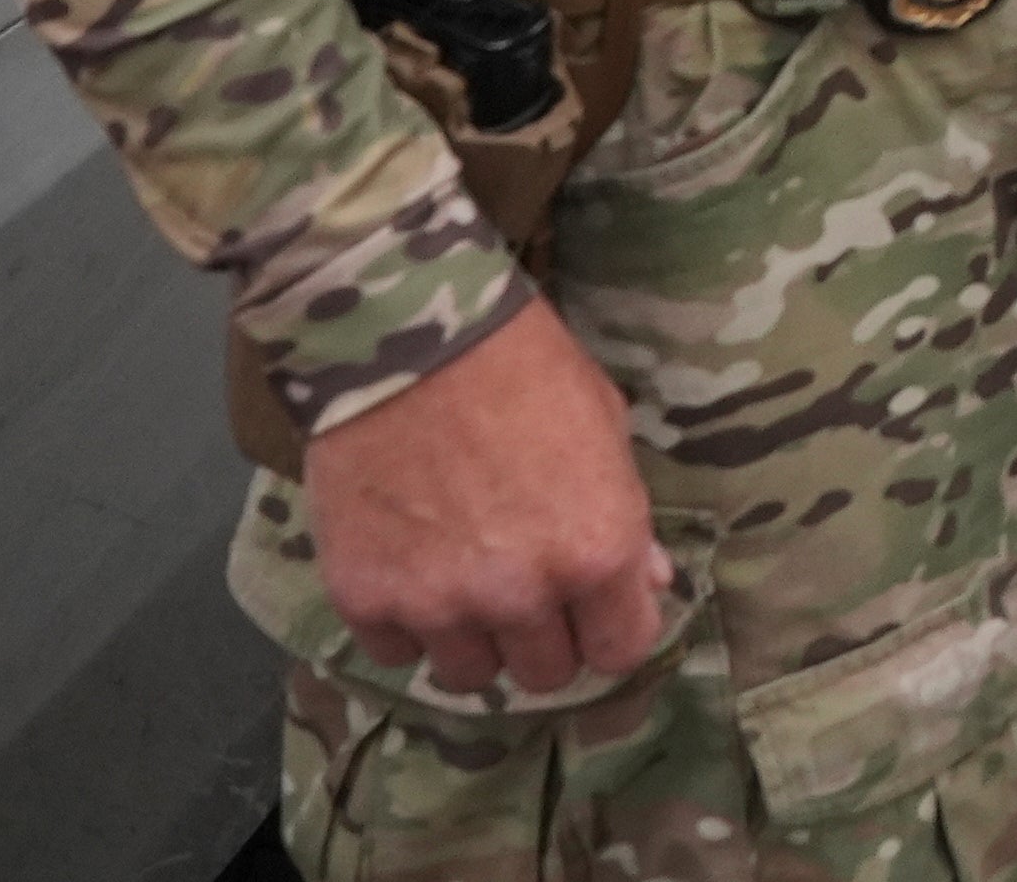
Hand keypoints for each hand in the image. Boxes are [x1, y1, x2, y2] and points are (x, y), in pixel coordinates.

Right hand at [302, 299, 670, 700]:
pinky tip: (410, 571)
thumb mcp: (605, 430)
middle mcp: (522, 595)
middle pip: (545, 675)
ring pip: (469, 676)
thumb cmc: (526, 370)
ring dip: (475, 639)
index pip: (620, 650)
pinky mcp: (365, 600)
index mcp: (597, 554)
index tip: (595, 609)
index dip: (610, 629)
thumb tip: (650, 579)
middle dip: (545, 638)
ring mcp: (438, 605)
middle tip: (526, 589)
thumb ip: (627, 518)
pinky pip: (394, 654)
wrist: (408, 339)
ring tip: (464, 581)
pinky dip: (405, 625)